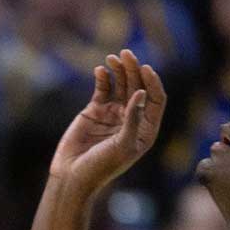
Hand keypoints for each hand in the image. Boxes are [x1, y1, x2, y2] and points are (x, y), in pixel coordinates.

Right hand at [49, 49, 165, 194]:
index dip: (152, 83)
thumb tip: (141, 93)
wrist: (74, 175)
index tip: (145, 68)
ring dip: (118, 70)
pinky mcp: (94, 111)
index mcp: (146, 129)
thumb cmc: (102, 166)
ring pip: (120, 85)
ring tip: (112, 58)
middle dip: (134, 70)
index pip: (155, 99)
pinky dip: (102, 78)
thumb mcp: (123, 146)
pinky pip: (101, 89)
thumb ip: (133, 120)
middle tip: (126, 54)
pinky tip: (100, 70)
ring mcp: (113, 113)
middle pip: (138, 87)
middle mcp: (132, 119)